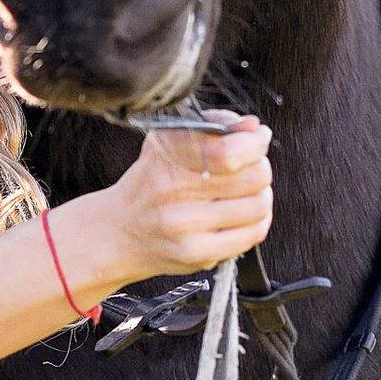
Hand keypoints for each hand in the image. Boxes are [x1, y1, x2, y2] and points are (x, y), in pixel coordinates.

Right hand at [83, 119, 273, 292]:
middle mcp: (173, 190)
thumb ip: (213, 127)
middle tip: (250, 171)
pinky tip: (244, 218)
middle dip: (260, 169)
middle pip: (253, 176)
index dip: (254, 144)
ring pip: (257, 206)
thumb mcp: (169, 143)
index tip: (256, 141)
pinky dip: (257, 223)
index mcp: (167, 155)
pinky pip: (251, 235)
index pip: (230, 150)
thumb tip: (254, 128)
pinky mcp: (195, 252)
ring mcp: (184, 225)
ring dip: (262, 197)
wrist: (118, 232)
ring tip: (249, 195)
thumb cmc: (149, 185)